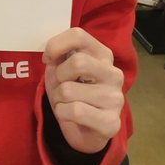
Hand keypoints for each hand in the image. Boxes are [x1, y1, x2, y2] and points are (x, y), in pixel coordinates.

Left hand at [42, 27, 123, 153]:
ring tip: (66, 102)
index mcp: (103, 54)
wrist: (84, 129)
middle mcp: (114, 73)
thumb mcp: (61, 68)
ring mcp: (116, 98)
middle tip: (60, 85)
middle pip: (78, 62)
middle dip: (58, 76)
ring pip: (70, 90)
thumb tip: (51, 53)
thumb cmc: (72, 92)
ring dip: (58, 98)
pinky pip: (75, 111)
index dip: (56, 45)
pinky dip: (62, 113)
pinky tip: (69, 115)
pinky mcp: (112, 122)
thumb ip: (59, 55)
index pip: (78, 35)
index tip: (48, 58)